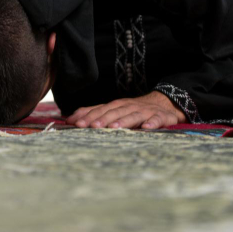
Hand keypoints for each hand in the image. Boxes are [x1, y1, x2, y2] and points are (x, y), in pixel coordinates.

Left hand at [66, 91, 185, 129]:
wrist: (163, 103)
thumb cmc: (133, 110)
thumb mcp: (113, 110)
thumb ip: (93, 114)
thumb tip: (69, 120)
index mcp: (116, 105)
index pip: (100, 109)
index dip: (88, 116)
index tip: (76, 124)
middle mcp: (128, 106)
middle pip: (114, 112)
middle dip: (102, 119)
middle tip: (92, 126)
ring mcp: (144, 111)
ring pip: (133, 115)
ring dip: (123, 121)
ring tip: (114, 128)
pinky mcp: (160, 117)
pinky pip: (156, 120)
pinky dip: (151, 123)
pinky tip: (146, 128)